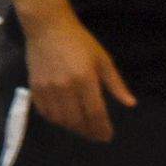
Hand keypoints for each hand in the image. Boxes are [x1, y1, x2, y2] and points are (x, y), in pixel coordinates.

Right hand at [23, 10, 135, 142]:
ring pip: (60, 119)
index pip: (95, 112)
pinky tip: (64, 118)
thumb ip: (116, 84)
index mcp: (85, 79)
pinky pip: (45, 112)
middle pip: (77, 120)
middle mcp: (65, 86)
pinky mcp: (35, 87)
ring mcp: (48, 88)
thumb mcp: (103, 59)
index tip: (107, 136)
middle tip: (96, 135)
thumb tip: (130, 104)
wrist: (47, 28)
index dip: (102, 128)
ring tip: (81, 127)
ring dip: (72, 127)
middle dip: (88, 131)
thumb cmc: (79, 42)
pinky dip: (56, 119)